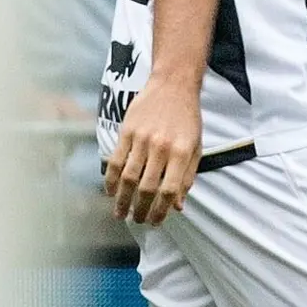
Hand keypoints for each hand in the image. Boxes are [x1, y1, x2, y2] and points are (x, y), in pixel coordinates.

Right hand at [104, 79, 201, 224]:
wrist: (173, 84)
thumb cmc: (188, 117)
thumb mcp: (196, 145)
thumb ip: (188, 176)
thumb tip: (178, 206)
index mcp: (183, 152)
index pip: (170, 190)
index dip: (161, 210)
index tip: (155, 222)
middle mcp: (162, 147)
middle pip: (146, 187)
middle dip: (140, 209)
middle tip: (136, 220)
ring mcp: (142, 139)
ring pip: (129, 177)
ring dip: (122, 200)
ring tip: (120, 213)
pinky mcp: (127, 131)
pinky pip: (116, 160)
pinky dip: (111, 180)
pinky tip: (110, 192)